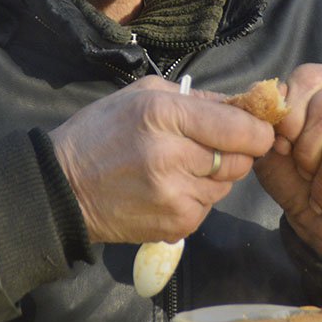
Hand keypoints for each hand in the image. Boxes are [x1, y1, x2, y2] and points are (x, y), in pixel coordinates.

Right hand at [49, 76, 275, 244]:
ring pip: (226, 185)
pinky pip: (208, 207)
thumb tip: (240, 105)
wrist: (63, 189)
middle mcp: (172, 157)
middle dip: (236, 152)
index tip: (256, 129)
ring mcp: (174, 196)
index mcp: (164, 115)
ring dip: (214, 176)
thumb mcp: (142, 95)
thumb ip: (195, 98)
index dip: (258, 130)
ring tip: (181, 167)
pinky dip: (197, 197)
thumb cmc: (101, 132)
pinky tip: (170, 188)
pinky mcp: (176, 226)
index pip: (239, 128)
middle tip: (211, 146)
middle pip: (240, 159)